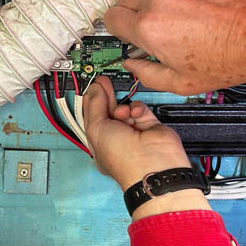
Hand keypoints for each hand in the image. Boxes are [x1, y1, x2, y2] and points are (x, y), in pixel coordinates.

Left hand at [83, 76, 210, 219]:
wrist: (153, 163)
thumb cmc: (123, 158)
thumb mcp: (97, 128)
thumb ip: (95, 106)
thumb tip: (94, 90)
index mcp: (100, 143)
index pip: (93, 118)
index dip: (91, 101)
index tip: (92, 86)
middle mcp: (116, 139)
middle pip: (108, 111)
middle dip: (106, 96)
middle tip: (104, 82)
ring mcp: (134, 132)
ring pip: (125, 108)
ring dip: (123, 107)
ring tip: (122, 112)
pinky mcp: (150, 126)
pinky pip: (141, 109)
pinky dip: (138, 109)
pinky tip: (135, 114)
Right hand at [104, 0, 245, 94]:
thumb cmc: (229, 59)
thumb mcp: (181, 83)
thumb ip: (146, 74)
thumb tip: (133, 64)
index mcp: (149, 28)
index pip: (111, 18)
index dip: (118, 29)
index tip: (128, 35)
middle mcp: (159, 0)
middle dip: (132, 14)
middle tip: (151, 29)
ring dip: (156, 2)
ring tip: (179, 20)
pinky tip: (197, 9)